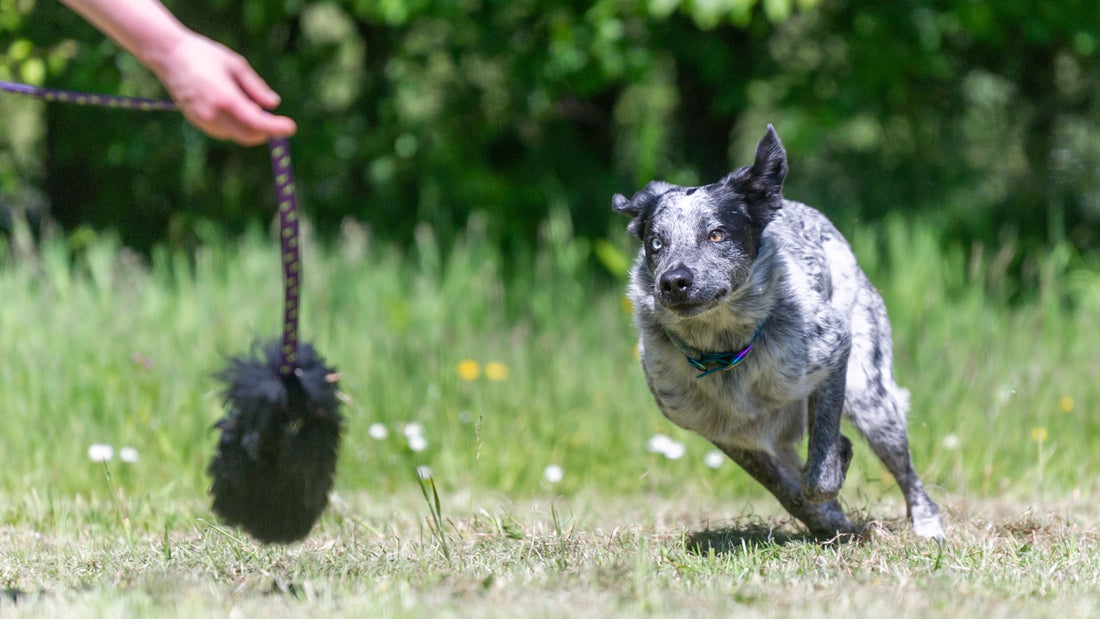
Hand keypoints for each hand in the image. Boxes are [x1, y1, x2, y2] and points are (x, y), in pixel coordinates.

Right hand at [152, 32, 295, 145]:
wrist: (169, 56)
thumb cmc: (205, 55)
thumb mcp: (236, 65)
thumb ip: (256, 87)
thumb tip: (274, 104)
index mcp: (225, 98)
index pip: (257, 122)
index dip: (275, 128)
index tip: (290, 127)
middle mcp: (213, 114)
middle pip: (249, 135)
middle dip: (266, 132)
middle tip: (279, 123)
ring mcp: (203, 121)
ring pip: (237, 135)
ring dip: (251, 129)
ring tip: (254, 108)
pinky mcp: (197, 122)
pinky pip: (224, 132)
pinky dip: (237, 127)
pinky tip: (237, 110)